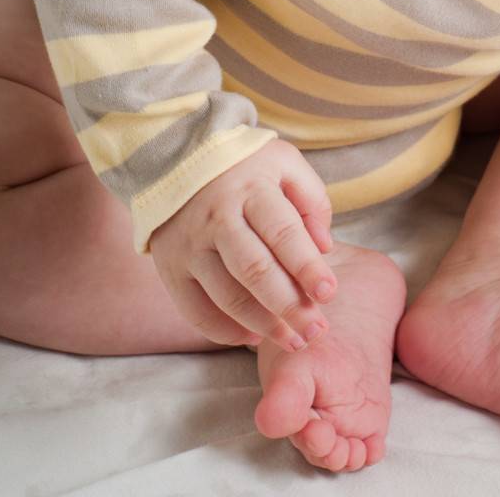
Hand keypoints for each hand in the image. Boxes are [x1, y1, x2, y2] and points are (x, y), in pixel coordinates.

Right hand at [149, 138, 337, 352]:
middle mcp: (216, 218)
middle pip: (255, 271)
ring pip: (227, 296)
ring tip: (294, 339)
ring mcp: (190, 245)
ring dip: (264, 325)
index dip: (307, 266)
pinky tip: (253, 336)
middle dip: (289, 306)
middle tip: (316, 329)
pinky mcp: (170, 268)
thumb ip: (311, 199)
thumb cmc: (244, 165)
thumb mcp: (284, 163)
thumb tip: (324, 248)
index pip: (282, 233)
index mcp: (250, 188)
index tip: (328, 292)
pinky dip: (225, 331)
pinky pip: (195, 311)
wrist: (176, 159)